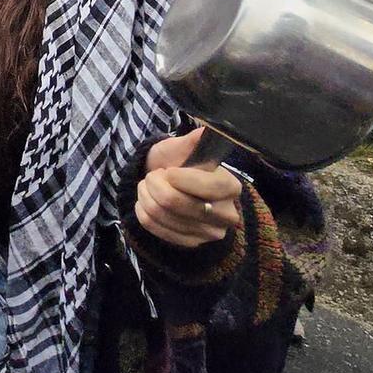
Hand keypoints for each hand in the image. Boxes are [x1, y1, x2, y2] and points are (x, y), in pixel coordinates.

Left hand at [134, 128, 242, 247]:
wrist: (166, 188)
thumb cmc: (177, 164)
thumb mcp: (181, 148)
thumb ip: (192, 141)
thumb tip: (206, 129)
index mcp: (230, 186)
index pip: (206, 187)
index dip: (177, 177)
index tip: (168, 170)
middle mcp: (226, 214)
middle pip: (175, 202)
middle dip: (154, 184)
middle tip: (153, 176)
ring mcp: (209, 232)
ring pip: (161, 214)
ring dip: (145, 195)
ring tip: (149, 187)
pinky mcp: (190, 243)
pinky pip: (153, 226)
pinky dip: (142, 210)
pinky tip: (147, 202)